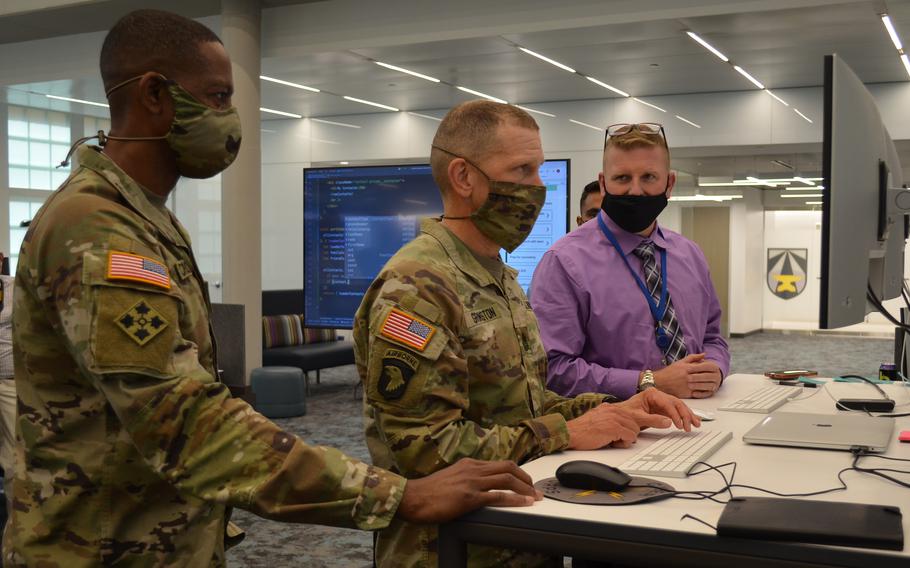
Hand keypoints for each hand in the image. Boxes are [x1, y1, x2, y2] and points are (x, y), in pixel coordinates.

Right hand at [397, 458, 539, 522]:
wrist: (413, 498)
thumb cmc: (428, 492)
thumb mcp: (451, 478)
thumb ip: (466, 478)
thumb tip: (480, 486)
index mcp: (468, 464)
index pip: (498, 463)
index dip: (515, 471)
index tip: (524, 480)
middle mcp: (472, 469)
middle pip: (507, 467)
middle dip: (525, 477)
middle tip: (534, 488)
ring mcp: (472, 482)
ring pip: (506, 479)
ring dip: (524, 488)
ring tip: (534, 496)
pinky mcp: (469, 497)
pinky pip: (497, 496)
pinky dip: (514, 499)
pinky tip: (524, 503)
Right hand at [566, 404, 672, 449]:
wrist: (569, 433)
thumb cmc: (581, 431)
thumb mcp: (597, 420)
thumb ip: (610, 420)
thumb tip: (620, 429)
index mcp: (609, 408)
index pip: (630, 415)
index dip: (631, 426)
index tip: (631, 431)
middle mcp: (613, 410)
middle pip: (635, 423)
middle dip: (628, 434)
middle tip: (616, 439)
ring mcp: (614, 418)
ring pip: (635, 430)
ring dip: (625, 439)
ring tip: (611, 441)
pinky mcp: (614, 427)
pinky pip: (630, 437)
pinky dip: (623, 443)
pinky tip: (611, 442)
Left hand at [617, 388, 700, 431]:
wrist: (620, 415)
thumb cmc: (625, 413)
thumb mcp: (637, 417)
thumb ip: (652, 420)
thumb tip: (668, 422)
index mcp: (651, 394)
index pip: (668, 403)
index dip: (675, 414)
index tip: (679, 425)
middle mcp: (659, 395)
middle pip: (676, 403)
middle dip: (685, 415)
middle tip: (690, 426)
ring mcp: (662, 402)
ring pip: (679, 406)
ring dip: (689, 415)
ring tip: (696, 424)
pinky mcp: (663, 409)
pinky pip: (677, 412)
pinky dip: (685, 417)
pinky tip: (693, 421)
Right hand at [653, 353, 722, 398]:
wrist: (659, 382)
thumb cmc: (670, 372)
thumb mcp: (681, 362)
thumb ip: (693, 358)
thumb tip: (704, 354)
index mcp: (687, 368)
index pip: (703, 367)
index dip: (711, 368)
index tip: (715, 369)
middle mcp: (687, 376)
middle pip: (704, 376)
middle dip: (712, 377)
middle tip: (718, 377)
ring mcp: (687, 385)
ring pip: (703, 385)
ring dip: (710, 385)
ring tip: (714, 384)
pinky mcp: (686, 393)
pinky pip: (699, 394)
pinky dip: (705, 393)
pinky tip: (708, 391)